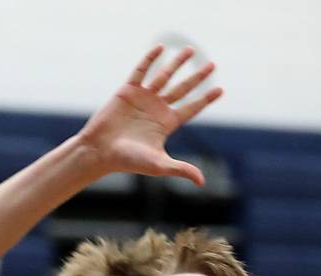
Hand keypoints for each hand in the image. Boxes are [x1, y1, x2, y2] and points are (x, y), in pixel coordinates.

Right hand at [78, 44, 222, 184]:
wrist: (100, 151)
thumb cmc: (128, 161)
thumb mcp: (158, 165)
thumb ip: (181, 169)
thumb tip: (202, 182)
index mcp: (166, 124)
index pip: (191, 108)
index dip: (205, 99)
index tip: (220, 90)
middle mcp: (157, 108)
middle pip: (183, 89)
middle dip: (197, 77)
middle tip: (212, 65)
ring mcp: (143, 98)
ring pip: (164, 76)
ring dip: (177, 63)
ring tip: (190, 49)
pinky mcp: (128, 91)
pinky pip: (141, 71)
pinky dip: (150, 59)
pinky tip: (160, 48)